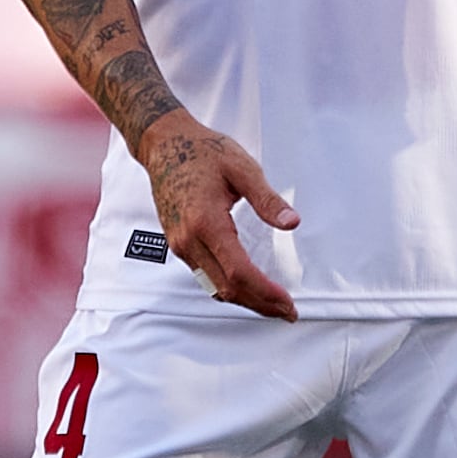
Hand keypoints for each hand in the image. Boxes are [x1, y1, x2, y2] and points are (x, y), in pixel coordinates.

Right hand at [141, 112, 299, 319]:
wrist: (164, 145)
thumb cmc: (202, 152)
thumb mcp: (242, 168)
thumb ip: (267, 199)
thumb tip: (291, 222)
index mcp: (206, 222)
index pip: (239, 272)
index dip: (265, 292)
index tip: (287, 303)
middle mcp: (189, 239)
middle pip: (227, 288)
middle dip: (260, 304)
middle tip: (287, 312)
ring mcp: (180, 244)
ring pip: (214, 287)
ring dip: (245, 299)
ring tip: (272, 304)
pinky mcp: (178, 243)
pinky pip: (205, 276)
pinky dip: (228, 287)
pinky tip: (247, 286)